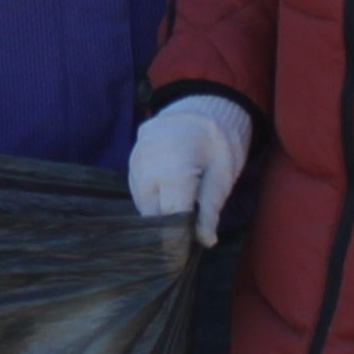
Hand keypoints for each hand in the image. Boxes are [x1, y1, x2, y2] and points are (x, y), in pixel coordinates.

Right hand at [127, 95, 252, 246]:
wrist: (201, 105)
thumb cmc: (218, 144)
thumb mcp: (222, 177)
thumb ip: (210, 210)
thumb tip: (205, 241)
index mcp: (174, 171)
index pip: (170, 217)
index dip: (180, 236)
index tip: (188, 249)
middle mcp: (148, 167)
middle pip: (153, 213)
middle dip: (169, 227)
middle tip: (187, 233)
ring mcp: (136, 161)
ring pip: (142, 203)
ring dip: (158, 213)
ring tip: (178, 213)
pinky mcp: (131, 159)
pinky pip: (136, 188)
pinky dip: (150, 198)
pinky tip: (166, 196)